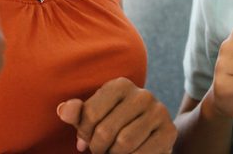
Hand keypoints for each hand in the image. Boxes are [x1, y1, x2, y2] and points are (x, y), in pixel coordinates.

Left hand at [57, 77, 175, 152]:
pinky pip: (141, 153)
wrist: (148, 137)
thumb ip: (77, 113)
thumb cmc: (114, 126)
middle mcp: (142, 94)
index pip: (90, 114)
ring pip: (124, 143)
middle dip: (98, 148)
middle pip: (105, 131)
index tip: (87, 139)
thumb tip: (63, 110)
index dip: (84, 134)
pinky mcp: (169, 131)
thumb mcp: (93, 119)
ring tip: (114, 153)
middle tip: (101, 151)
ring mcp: (158, 111)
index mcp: (120, 85)